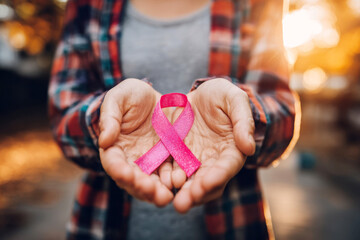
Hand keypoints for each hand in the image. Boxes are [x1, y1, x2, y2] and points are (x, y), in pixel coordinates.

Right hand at [99, 79, 172, 206]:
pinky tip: (180, 184)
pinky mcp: (168, 162)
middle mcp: (131, 160)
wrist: (159, 99)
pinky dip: (173, 182)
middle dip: (140, 187)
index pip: (113, 162)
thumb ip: (110, 116)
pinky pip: (170, 175)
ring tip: (165, 196)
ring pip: (151, 183)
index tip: (126, 174)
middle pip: (132, 180)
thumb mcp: (120, 98)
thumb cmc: (134, 96)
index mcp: (115, 146)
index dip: (118, 169)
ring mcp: (150, 163)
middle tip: (150, 190)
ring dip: (156, 192)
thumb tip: (104, 140)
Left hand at [171, 78, 255, 212]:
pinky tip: (157, 184)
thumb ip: (243, 121)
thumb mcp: (233, 99)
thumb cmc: (221, 96)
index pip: (226, 167)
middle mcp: (213, 160)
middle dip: (196, 194)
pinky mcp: (176, 156)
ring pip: (188, 182)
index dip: (217, 176)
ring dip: (179, 192)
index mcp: (231, 149)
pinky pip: (170, 170)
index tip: (205, 184)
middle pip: (206, 182)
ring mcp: (193, 160)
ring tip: (169, 199)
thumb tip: (249, 148)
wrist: (198, 95)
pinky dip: (165, 179)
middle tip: (183, 203)